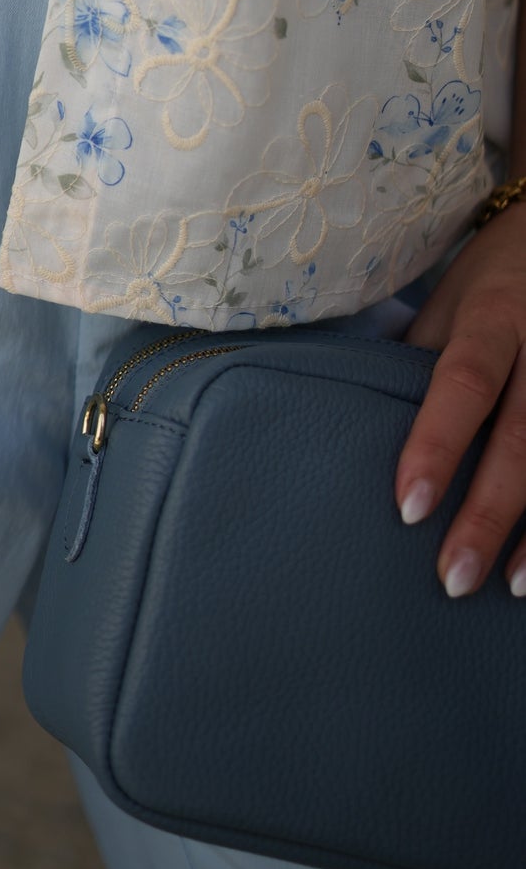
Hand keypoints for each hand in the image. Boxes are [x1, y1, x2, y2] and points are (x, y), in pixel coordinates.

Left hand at [395, 208, 525, 598]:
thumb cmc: (490, 283)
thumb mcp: (448, 306)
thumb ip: (418, 364)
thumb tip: (359, 432)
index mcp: (494, 314)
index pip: (463, 381)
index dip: (437, 444)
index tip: (407, 507)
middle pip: (522, 436)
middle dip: (488, 512)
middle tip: (453, 578)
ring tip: (508, 585)